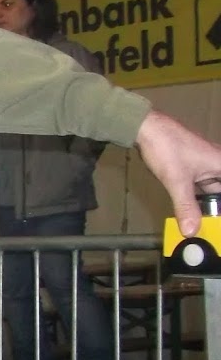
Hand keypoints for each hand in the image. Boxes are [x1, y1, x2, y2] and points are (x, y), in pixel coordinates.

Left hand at [135, 110, 220, 236]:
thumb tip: (191, 231)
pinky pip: (201, 188)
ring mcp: (205, 167)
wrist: (145, 127)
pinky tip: (192, 212)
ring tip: (205, 224)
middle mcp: (218, 165)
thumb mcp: (177, 181)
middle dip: (217, 207)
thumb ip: (185, 207)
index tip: (218, 221)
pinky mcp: (192, 168)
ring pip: (213, 191)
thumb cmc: (166, 147)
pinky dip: (198, 200)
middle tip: (213, 227)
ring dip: (209, 206)